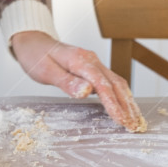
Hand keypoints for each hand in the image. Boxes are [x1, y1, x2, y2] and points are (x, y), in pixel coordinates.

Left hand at [11, 31, 145, 131]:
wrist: (32, 41)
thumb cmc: (36, 56)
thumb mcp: (46, 71)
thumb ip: (67, 82)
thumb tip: (88, 92)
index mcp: (80, 60)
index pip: (103, 85)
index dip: (114, 104)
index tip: (122, 120)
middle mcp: (91, 60)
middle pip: (116, 84)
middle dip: (127, 106)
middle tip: (134, 125)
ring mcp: (93, 62)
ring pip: (117, 83)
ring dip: (127, 101)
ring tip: (135, 119)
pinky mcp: (92, 67)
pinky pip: (111, 81)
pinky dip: (121, 95)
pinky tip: (125, 105)